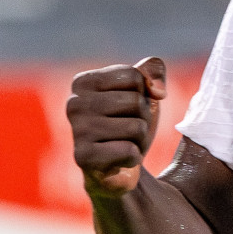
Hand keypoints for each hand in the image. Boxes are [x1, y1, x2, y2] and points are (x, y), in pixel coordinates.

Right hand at [66, 56, 167, 197]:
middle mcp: (74, 104)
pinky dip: (133, 157)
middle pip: (136, 101)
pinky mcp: (83, 158)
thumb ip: (154, 69)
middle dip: (142, 117)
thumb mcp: (145, 88)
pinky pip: (130, 151)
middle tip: (127, 129)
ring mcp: (77, 131)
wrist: (121, 164)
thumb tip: (158, 91)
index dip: (142, 93)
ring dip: (139, 138)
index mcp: (83, 82)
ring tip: (122, 143)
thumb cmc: (130, 120)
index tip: (127, 107)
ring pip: (136, 127)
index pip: (134, 76)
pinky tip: (118, 160)